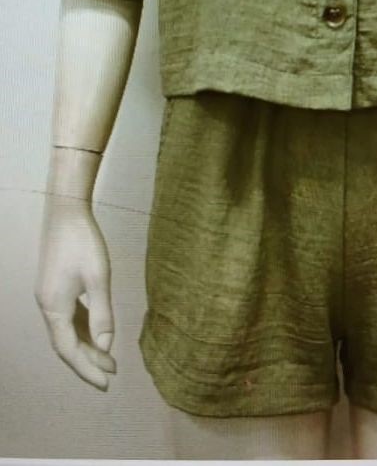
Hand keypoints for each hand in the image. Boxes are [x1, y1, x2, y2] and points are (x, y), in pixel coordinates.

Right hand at [34, 194, 116, 388]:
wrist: (66, 212)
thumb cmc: (83, 242)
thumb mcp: (98, 278)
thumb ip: (102, 313)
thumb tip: (107, 346)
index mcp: (54, 308)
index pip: (69, 350)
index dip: (86, 369)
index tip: (105, 383)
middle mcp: (47, 306)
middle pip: (66, 344)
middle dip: (87, 361)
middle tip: (111, 374)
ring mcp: (49, 296)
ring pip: (67, 330)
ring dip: (86, 345)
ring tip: (108, 358)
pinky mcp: (55, 286)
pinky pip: (68, 316)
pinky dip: (82, 328)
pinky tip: (96, 331)